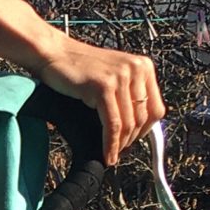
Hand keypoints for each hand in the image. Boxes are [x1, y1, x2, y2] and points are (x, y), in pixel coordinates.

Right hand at [30, 34, 163, 159]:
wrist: (53, 53)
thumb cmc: (77, 68)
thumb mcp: (112, 78)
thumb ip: (128, 95)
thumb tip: (136, 129)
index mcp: (143, 66)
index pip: (156, 109)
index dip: (146, 131)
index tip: (133, 142)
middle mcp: (136, 69)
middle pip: (142, 119)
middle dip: (130, 141)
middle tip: (119, 152)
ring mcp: (121, 76)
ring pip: (128, 124)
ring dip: (120, 146)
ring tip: (111, 156)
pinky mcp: (104, 86)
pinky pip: (112, 124)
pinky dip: (110, 144)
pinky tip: (106, 154)